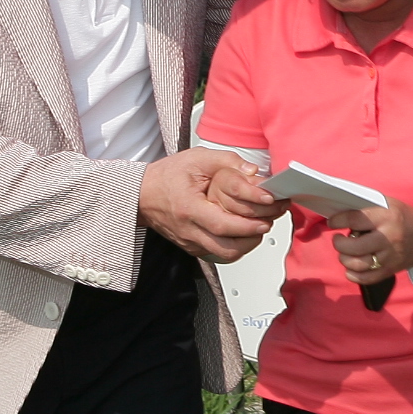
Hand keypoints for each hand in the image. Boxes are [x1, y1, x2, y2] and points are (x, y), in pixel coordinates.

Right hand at [139, 148, 282, 261]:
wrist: (143, 194)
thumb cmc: (168, 175)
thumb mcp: (197, 158)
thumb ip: (227, 161)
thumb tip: (253, 172)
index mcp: (188, 209)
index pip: (222, 225)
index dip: (248, 223)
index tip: (267, 212)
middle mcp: (188, 231)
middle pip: (227, 247)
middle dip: (254, 236)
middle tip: (269, 220)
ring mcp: (190, 242)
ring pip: (225, 255)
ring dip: (247, 244)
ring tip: (260, 227)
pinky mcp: (192, 247)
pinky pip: (218, 254)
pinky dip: (235, 246)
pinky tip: (245, 233)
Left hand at [325, 200, 412, 284]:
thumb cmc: (401, 218)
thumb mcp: (387, 204)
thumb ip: (366, 207)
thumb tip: (339, 213)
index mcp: (387, 216)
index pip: (356, 219)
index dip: (339, 220)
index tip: (332, 222)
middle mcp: (389, 238)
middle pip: (354, 247)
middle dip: (339, 244)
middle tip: (338, 240)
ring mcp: (390, 256)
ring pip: (358, 264)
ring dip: (345, 259)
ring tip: (344, 252)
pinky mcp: (390, 270)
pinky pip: (366, 278)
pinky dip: (353, 275)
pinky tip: (350, 268)